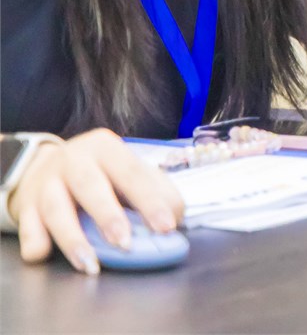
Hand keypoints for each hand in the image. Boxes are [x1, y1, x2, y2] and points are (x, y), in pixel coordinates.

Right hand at [10, 130, 183, 274]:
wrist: (44, 167)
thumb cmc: (100, 174)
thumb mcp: (127, 172)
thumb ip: (155, 189)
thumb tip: (175, 216)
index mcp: (107, 148)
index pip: (132, 172)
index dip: (150, 200)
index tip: (166, 226)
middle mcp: (74, 160)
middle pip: (90, 185)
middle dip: (108, 216)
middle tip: (125, 244)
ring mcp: (46, 183)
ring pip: (56, 209)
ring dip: (73, 239)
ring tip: (90, 264)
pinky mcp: (25, 206)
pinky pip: (27, 225)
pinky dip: (34, 241)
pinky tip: (43, 254)